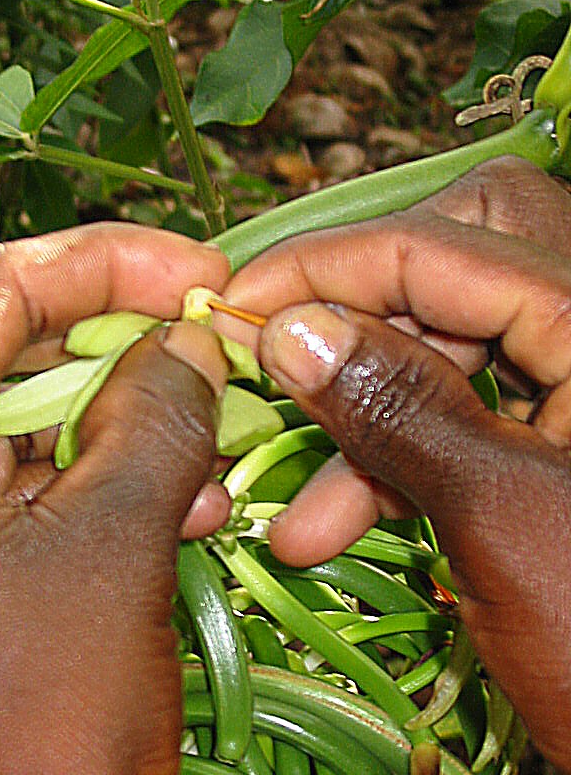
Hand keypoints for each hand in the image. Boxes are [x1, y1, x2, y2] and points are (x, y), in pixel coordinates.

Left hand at [0, 225, 230, 774]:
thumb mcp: (117, 546)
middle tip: (208, 347)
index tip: (195, 268)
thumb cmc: (48, 729)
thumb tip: (190, 337)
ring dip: (112, 438)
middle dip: (113, 357)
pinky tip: (170, 508)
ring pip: (9, 445)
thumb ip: (156, 414)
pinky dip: (85, 501)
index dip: (102, 266)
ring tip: (208, 450)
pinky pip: (5, 513)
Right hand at [222, 157, 570, 774]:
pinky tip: (331, 529)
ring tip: (301, 512)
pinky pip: (463, 423)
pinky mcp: (556, 450)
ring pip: (452, 355)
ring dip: (364, 423)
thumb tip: (289, 330)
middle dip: (361, 316)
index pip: (445, 245)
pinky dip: (395, 467)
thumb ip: (396, 406)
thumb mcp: (499, 517)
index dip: (327, 269)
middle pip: (460, 264)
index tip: (235, 308)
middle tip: (282, 362)